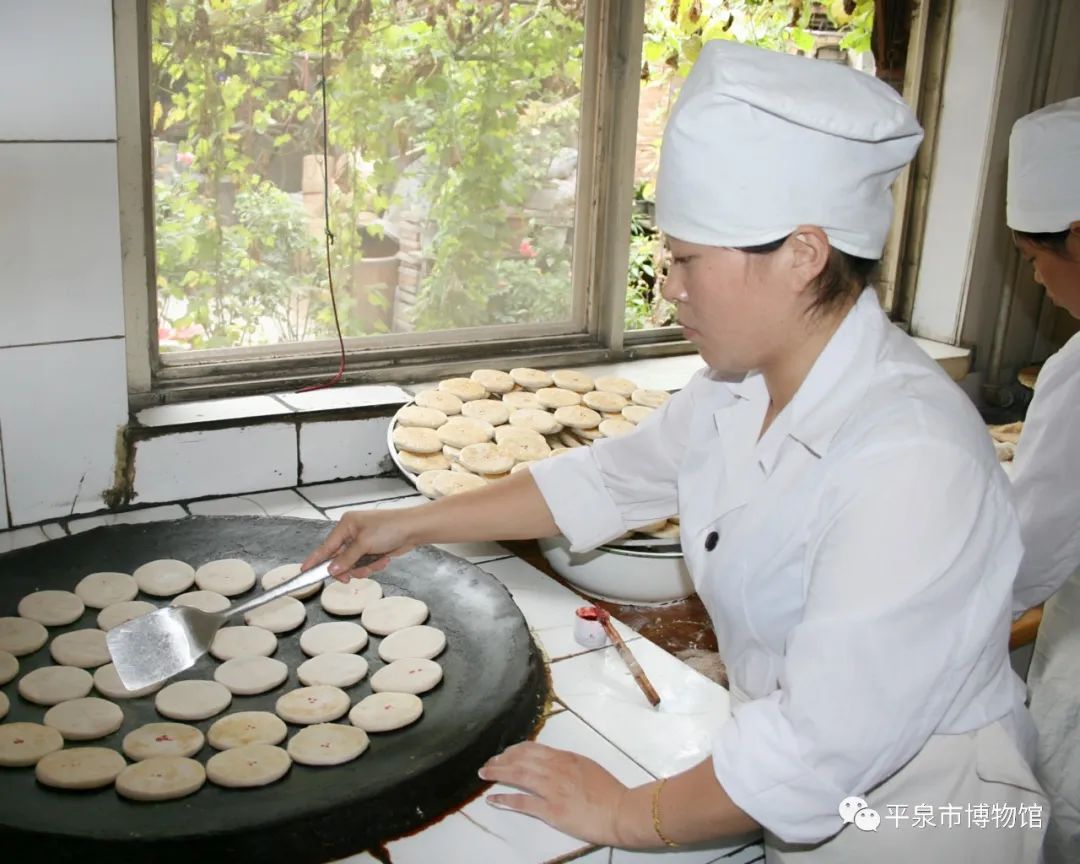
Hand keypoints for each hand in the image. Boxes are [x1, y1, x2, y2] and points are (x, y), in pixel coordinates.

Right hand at [302, 508, 416, 581]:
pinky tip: (384, 559)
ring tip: (377, 562)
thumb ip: (346, 558)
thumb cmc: (389, 529)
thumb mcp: (365, 544)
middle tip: (350, 577)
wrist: (413, 529)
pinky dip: (373, 565)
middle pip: (339, 558)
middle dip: (348, 568)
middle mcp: (352, 532)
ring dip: (364, 567)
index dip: (315, 560)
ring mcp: (363, 541)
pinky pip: (365, 563)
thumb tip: (331, 570)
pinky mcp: (373, 549)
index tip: (303, 571)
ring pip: (353, 564)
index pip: (326, 546)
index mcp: (346, 525)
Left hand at [478, 742, 633, 845]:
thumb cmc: (609, 791)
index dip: (515, 749)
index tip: (505, 752)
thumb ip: (567, 763)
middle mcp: (555, 769)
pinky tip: (492, 800)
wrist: (620, 811)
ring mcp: (552, 789)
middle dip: (501, 759)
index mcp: (565, 757)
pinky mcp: (551, 810)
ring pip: (518, 775)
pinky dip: (505, 800)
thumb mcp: (587, 766)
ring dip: (498, 773)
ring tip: (484, 773)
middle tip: (488, 762)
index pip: (533, 749)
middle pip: (521, 759)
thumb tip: (551, 761)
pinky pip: (523, 803)